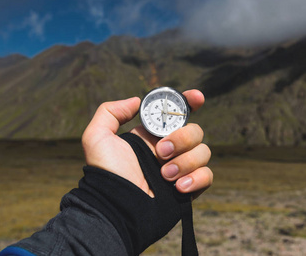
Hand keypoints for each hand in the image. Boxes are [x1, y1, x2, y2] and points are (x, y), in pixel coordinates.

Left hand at [82, 89, 212, 198]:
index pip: (178, 114)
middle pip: (195, 131)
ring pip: (203, 152)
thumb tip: (136, 101)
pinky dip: (196, 178)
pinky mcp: (189, 188)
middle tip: (160, 152)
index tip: (196, 97)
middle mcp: (169, 149)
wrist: (116, 207)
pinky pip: (208, 175)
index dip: (190, 102)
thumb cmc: (105, 174)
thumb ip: (111, 111)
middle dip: (182, 139)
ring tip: (164, 175)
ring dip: (185, 161)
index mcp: (152, 136)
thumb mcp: (97, 137)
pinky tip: (179, 187)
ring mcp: (181, 169)